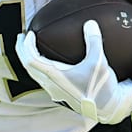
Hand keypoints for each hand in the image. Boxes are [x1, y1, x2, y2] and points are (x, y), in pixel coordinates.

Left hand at [15, 20, 131, 123]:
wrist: (109, 109)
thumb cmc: (102, 87)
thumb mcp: (99, 62)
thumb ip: (93, 41)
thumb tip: (90, 22)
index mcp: (55, 77)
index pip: (30, 60)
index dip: (26, 46)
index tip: (29, 33)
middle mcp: (51, 85)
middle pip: (28, 66)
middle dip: (22, 50)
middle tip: (22, 36)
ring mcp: (55, 90)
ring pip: (34, 73)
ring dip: (30, 58)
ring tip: (30, 47)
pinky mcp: (61, 93)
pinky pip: (43, 78)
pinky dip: (39, 66)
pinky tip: (48, 60)